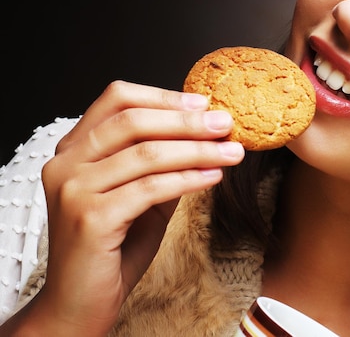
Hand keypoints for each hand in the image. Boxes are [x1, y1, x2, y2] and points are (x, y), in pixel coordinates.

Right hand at [5, 81, 243, 335]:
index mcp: (74, 148)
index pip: (116, 99)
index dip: (163, 96)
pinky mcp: (90, 218)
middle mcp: (66, 163)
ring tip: (233, 151)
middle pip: (134, 121)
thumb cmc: (113, 247)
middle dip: (187, 121)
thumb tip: (205, 135)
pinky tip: (214, 176)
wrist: (81, 302)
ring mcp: (73, 189)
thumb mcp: (141, 195)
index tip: (203, 103)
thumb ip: (163, 163)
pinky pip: (151, 188)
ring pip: (147, 153)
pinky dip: (188, 178)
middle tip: (226, 123)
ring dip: (198, 150)